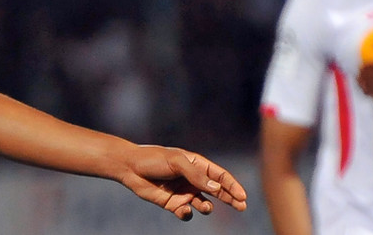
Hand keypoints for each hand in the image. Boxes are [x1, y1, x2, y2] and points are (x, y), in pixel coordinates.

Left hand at [118, 145, 246, 219]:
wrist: (130, 168)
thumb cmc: (154, 159)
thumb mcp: (177, 162)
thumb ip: (196, 175)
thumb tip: (216, 188)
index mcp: (197, 165)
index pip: (220, 176)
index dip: (233, 186)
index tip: (243, 196)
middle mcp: (193, 180)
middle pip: (218, 191)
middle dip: (231, 199)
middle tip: (242, 207)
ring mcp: (184, 192)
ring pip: (204, 204)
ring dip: (207, 207)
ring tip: (205, 206)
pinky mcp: (173, 204)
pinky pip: (186, 213)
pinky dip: (188, 214)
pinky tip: (184, 210)